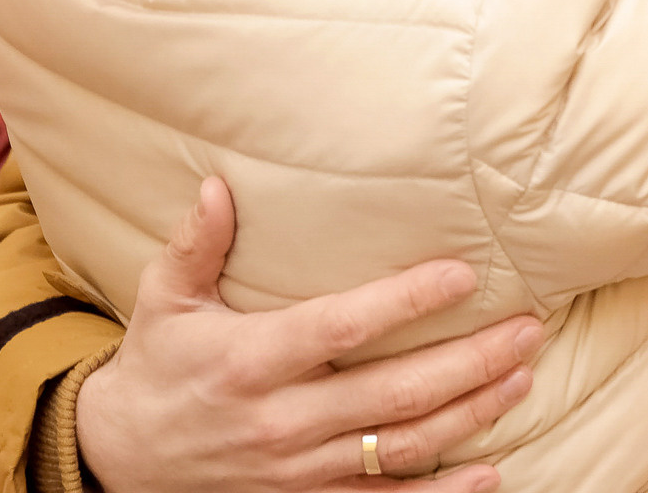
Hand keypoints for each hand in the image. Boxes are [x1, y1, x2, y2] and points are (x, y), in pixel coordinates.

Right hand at [76, 176, 541, 492]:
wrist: (120, 460)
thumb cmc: (156, 365)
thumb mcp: (162, 300)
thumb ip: (195, 244)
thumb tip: (216, 184)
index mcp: (252, 359)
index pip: (343, 327)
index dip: (406, 302)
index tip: (464, 275)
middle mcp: (282, 419)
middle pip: (394, 393)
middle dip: (470, 361)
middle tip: (527, 329)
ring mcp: (299, 469)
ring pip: (402, 446)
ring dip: (471, 414)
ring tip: (521, 376)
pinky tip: (489, 469)